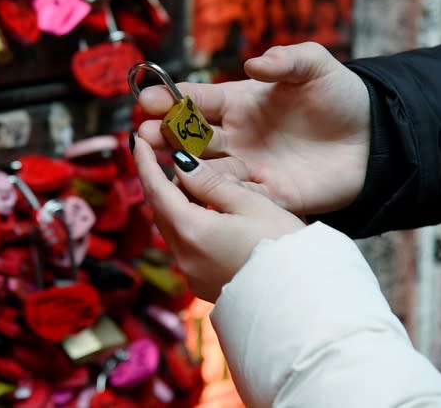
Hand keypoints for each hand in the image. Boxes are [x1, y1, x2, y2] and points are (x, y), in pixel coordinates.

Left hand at [132, 136, 304, 301]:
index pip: (156, 190)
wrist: (303, 301)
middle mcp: (183, 256)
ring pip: (173, 229)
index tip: (137, 140)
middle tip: (182, 162)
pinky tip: (214, 217)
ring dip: (180, 206)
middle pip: (162, 211)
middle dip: (166, 184)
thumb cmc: (283, 247)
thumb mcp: (251, 204)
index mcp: (191, 231)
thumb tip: (180, 165)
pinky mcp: (204, 285)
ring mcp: (192, 274)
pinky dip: (191, 226)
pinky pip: (187, 247)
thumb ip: (211, 183)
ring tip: (204, 188)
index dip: (145, 162)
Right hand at [138, 42, 369, 214]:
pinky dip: (216, 196)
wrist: (374, 140)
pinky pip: (235, 198)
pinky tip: (198, 193)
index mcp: (239, 102)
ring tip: (163, 164)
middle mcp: (235, 136)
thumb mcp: (317, 67)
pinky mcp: (267, 195)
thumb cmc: (340, 97)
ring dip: (183, 167)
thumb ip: (288, 60)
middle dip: (164, 134)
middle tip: (143, 134)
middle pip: (190, 137)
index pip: (197, 100)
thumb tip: (254, 63)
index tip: (146, 100)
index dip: (170, 99)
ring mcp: (248, 167)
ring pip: (205, 169)